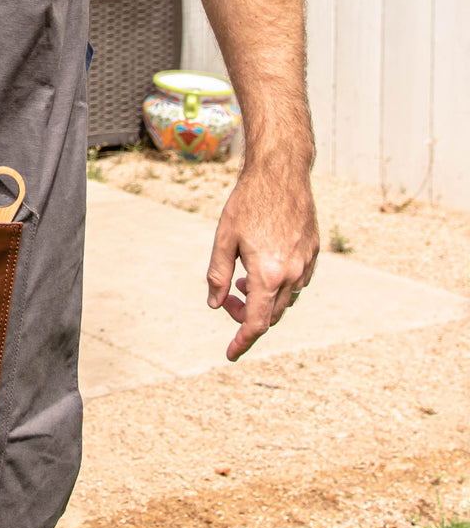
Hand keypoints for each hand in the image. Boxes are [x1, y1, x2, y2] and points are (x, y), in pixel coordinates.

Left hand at [206, 160, 318, 360]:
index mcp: (268, 274)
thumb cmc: (247, 204)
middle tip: (226, 299)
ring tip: (241, 281)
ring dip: (263, 299)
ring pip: (285, 299)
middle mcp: (292, 274)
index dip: (242, 342)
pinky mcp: (313, 252)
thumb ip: (217, 275)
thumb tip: (215, 304)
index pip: (255, 323)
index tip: (230, 354)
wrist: (281, 174)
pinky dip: (278, 285)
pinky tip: (262, 269)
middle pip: (270, 315)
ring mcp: (306, 264)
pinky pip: (297, 282)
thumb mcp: (223, 239)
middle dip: (247, 315)